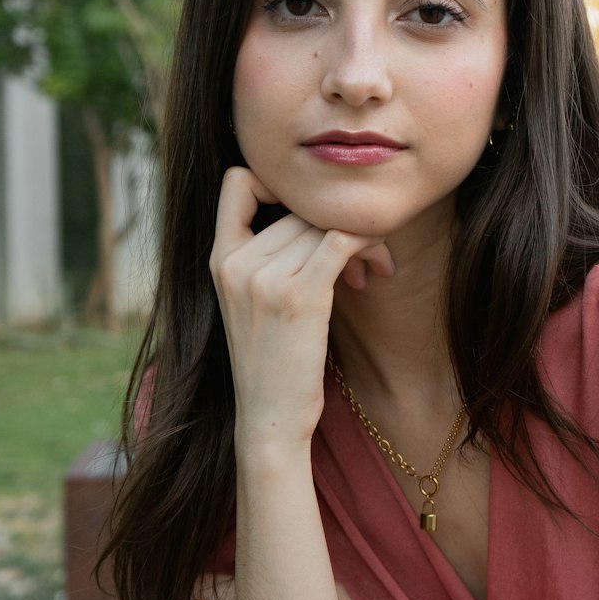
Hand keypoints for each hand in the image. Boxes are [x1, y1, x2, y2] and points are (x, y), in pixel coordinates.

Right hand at [210, 167, 394, 444]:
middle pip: (300, 206)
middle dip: (338, 222)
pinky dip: (368, 245)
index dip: (280, 185)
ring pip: (325, 222)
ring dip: (363, 237)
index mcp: (219, 259)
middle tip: (365, 255)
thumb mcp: (250, 302)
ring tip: (374, 267)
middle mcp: (235, 262)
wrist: (270, 419)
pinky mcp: (300, 296)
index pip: (238, 180)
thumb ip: (264, 255)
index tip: (313, 217)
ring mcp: (264, 277)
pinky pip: (342, 240)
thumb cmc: (271, 363)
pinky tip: (379, 268)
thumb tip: (314, 215)